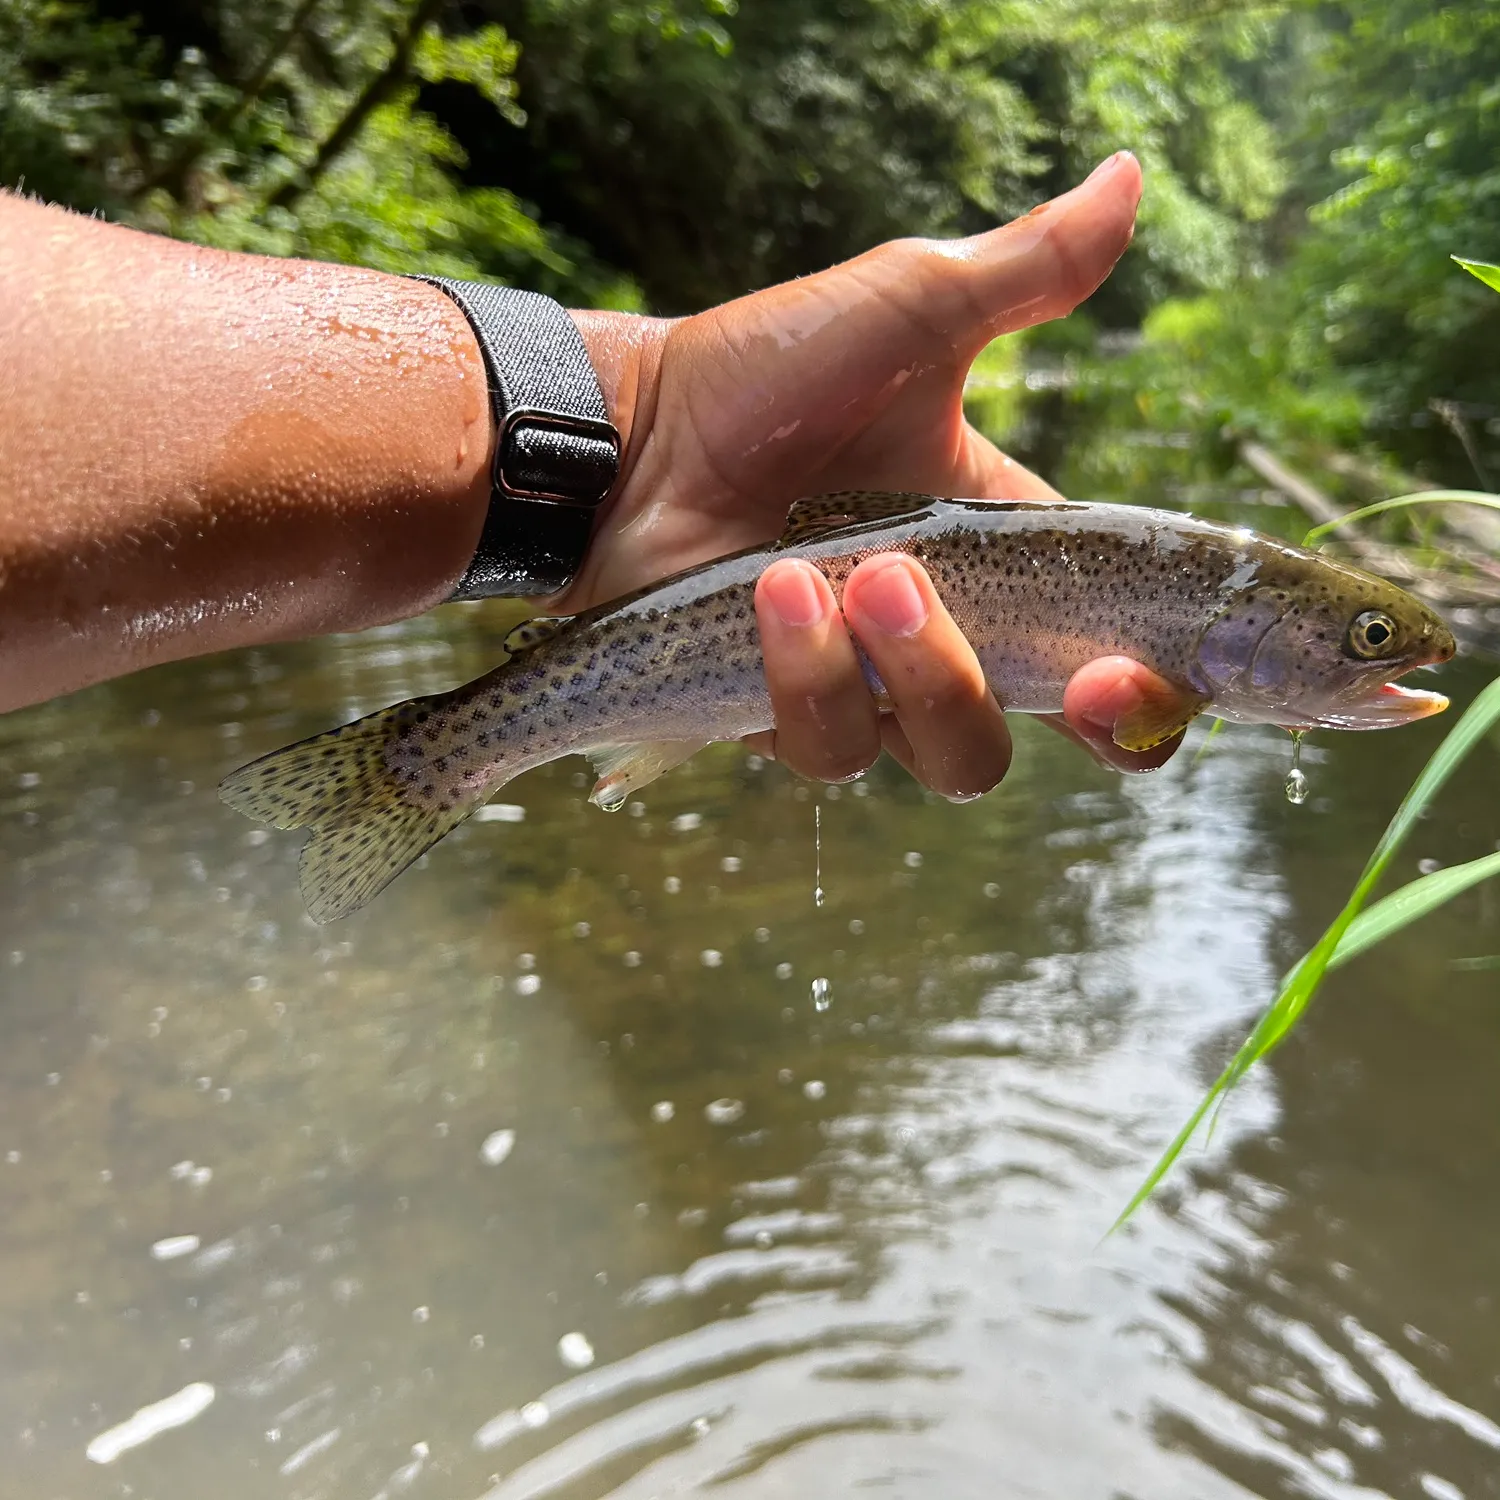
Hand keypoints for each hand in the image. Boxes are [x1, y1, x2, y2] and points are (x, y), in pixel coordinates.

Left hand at [564, 151, 1192, 787]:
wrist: (632, 428)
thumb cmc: (767, 371)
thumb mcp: (909, 311)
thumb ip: (1025, 270)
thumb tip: (1130, 173)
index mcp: (1002, 554)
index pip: (1106, 656)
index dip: (1149, 697)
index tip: (1136, 674)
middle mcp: (947, 634)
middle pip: (1038, 729)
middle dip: (1067, 717)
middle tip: (1071, 675)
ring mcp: (866, 682)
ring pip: (943, 754)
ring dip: (916, 674)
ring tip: (838, 575)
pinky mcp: (783, 713)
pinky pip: (831, 744)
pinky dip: (808, 676)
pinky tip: (769, 593)